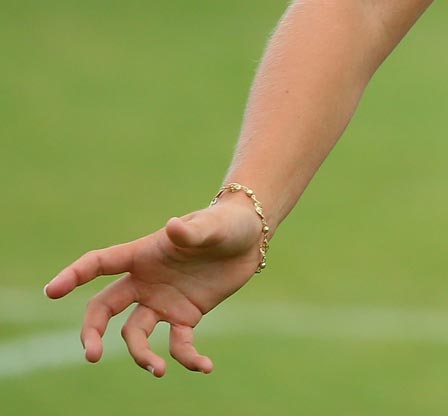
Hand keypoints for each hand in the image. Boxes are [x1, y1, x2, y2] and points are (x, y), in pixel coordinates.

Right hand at [43, 199, 265, 375]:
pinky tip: (205, 366)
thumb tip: (172, 227)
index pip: (98, 264)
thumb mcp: (213, 225)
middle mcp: (144, 282)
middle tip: (92, 355)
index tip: (52, 291)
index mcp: (142, 255)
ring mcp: (162, 301)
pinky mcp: (185, 316)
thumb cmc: (227, 223)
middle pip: (104, 309)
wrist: (250, 238)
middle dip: (93, 332)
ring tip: (157, 369)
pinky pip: (178, 344)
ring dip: (140, 355)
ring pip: (134, 334)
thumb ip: (192, 231)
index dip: (73, 276)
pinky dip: (187, 358)